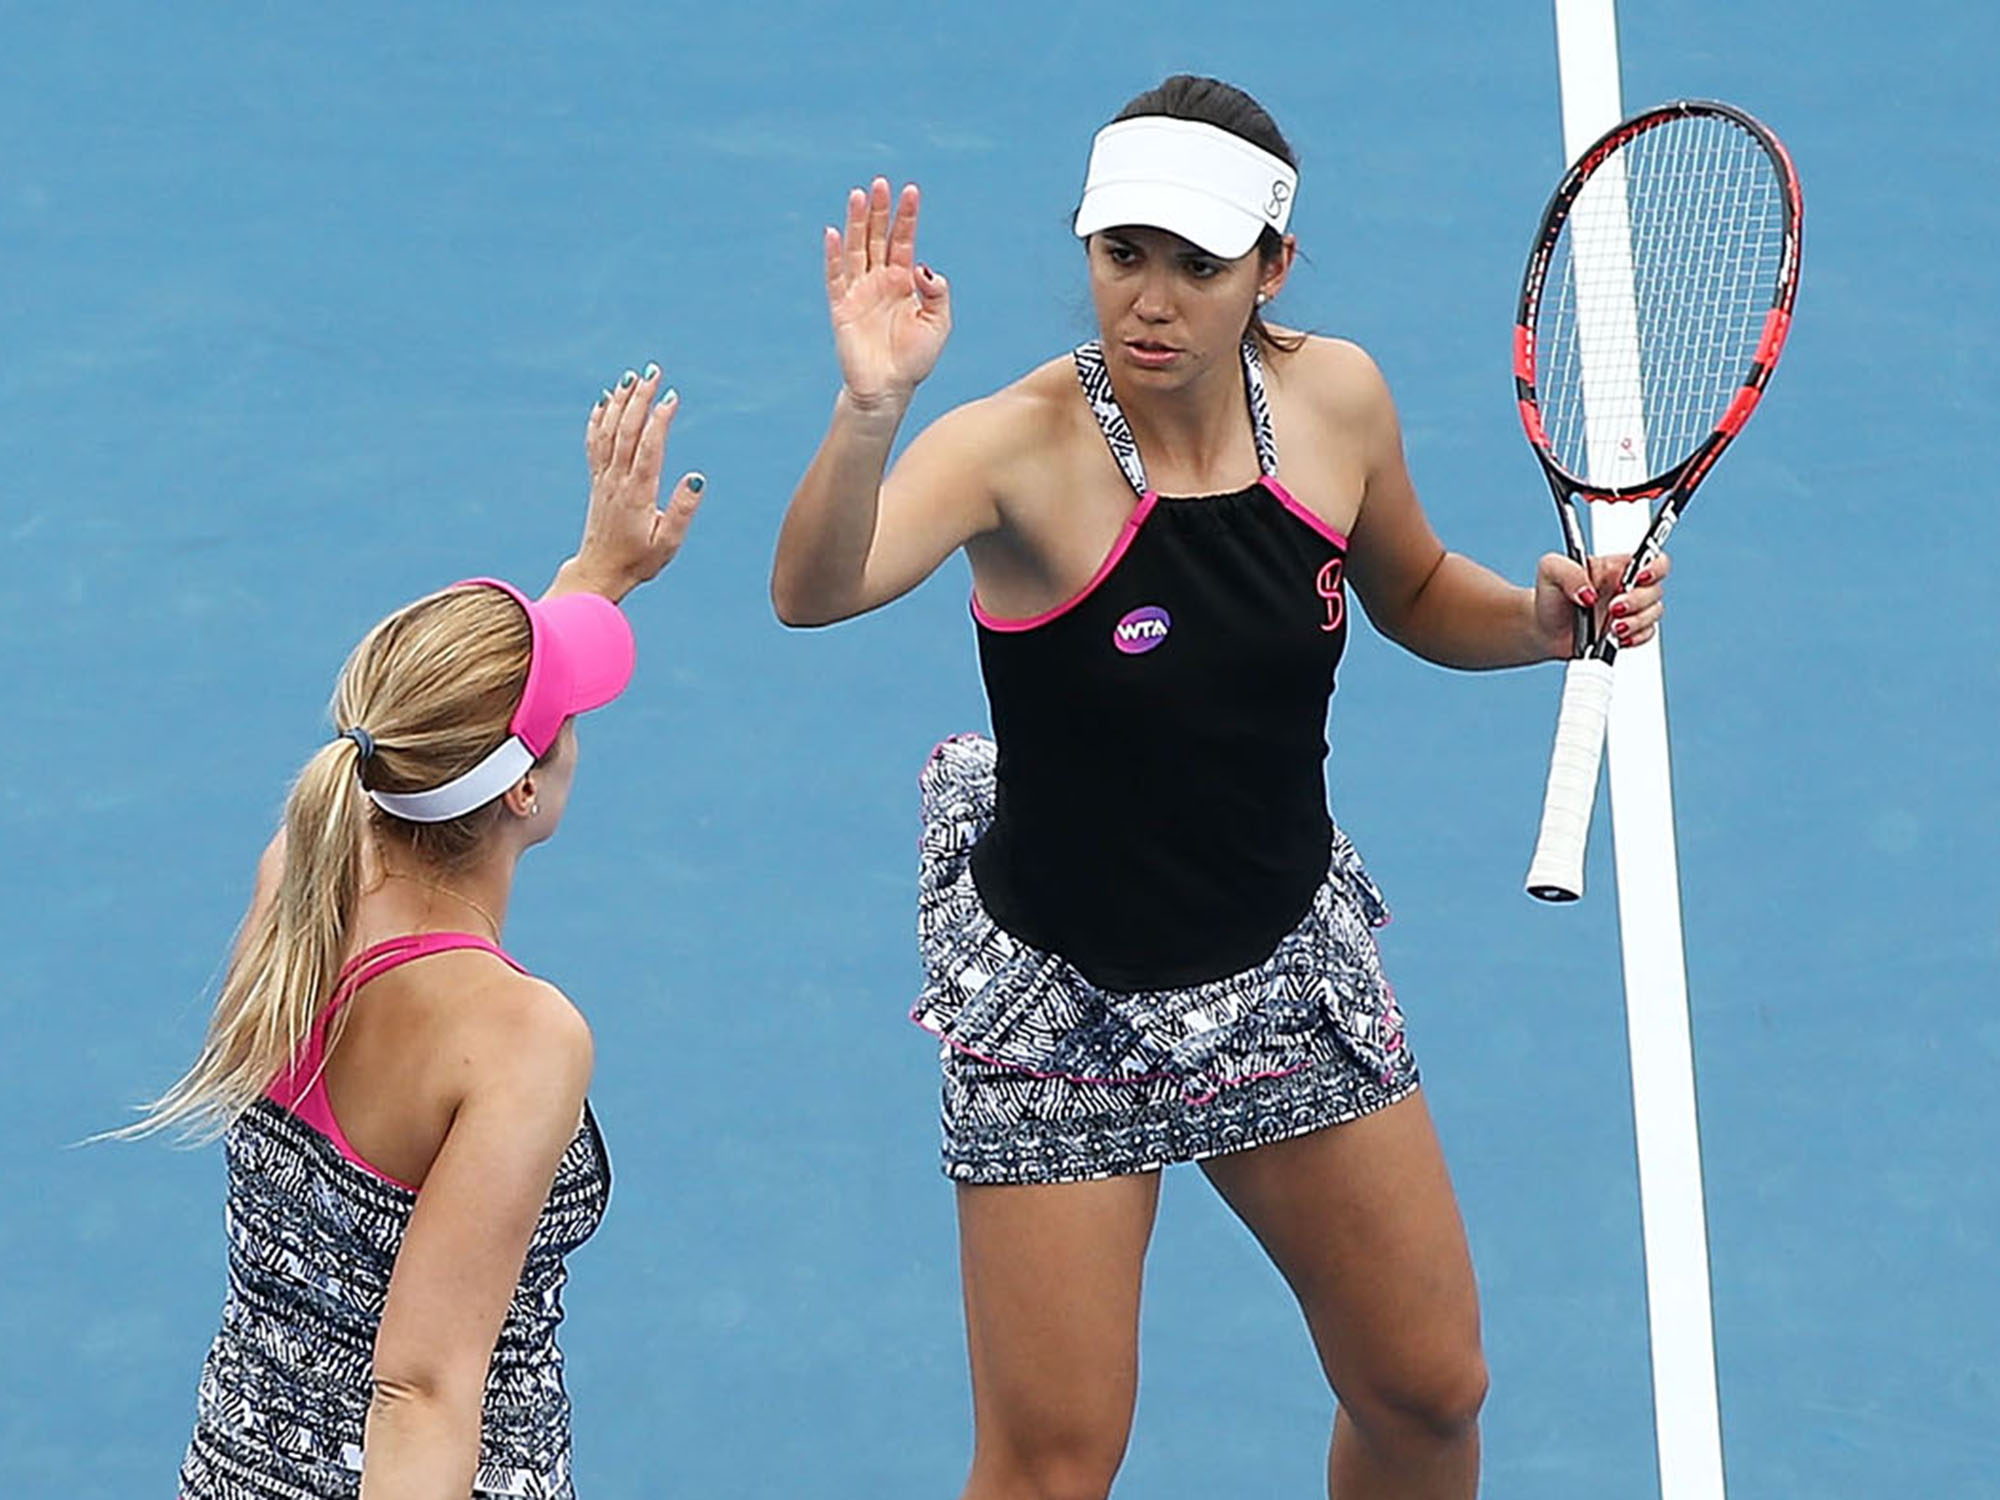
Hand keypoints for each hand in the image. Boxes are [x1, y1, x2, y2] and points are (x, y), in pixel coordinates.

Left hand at [552, 365, 706, 601]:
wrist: (600, 571)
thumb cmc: (639, 560)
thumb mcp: (669, 543)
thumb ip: (683, 511)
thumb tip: (696, 478)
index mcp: (638, 493)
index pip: (649, 448)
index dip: (660, 420)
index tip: (671, 397)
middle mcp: (618, 480)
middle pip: (628, 431)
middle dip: (640, 399)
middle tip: (652, 372)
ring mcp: (604, 479)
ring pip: (610, 433)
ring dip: (620, 403)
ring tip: (630, 377)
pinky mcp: (598, 481)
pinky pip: (595, 444)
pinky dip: (598, 420)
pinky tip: (604, 402)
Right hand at [824, 178, 950, 409]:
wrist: (889, 390)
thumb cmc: (914, 359)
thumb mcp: (938, 323)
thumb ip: (936, 292)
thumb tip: (922, 265)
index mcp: (903, 282)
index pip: (904, 240)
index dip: (907, 216)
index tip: (911, 190)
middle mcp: (879, 281)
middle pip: (878, 237)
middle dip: (880, 211)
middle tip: (882, 182)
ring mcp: (859, 292)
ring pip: (857, 250)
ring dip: (857, 223)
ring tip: (859, 195)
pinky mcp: (841, 308)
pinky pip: (836, 277)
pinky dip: (834, 256)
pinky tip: (834, 233)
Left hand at [1533, 549, 1670, 657]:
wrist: (1543, 628)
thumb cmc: (1550, 594)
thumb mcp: (1550, 571)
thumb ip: (1569, 572)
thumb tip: (1588, 593)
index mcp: (1615, 566)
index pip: (1650, 558)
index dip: (1654, 567)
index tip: (1639, 577)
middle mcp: (1627, 586)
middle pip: (1655, 589)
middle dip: (1638, 600)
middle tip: (1614, 609)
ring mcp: (1630, 610)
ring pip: (1654, 612)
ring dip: (1637, 622)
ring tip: (1613, 628)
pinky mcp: (1628, 631)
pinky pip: (1646, 634)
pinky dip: (1636, 638)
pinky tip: (1618, 639)